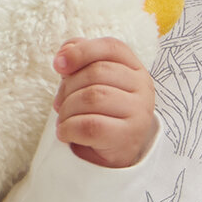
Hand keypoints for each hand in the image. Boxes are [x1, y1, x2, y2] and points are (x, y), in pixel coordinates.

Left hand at [52, 36, 156, 167]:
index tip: (58, 65)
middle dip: (68, 88)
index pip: (111, 47)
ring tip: (64, 119)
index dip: (82, 52)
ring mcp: (139, 112)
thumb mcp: (92, 83)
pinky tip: (66, 133)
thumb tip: (65, 51)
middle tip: (59, 104)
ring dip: (67, 109)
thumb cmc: (101, 112)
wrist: (115, 153)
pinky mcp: (128, 136)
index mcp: (135, 68)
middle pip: (96, 72)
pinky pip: (90, 125)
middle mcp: (143, 87)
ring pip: (92, 98)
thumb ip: (81, 61)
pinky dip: (69, 128)